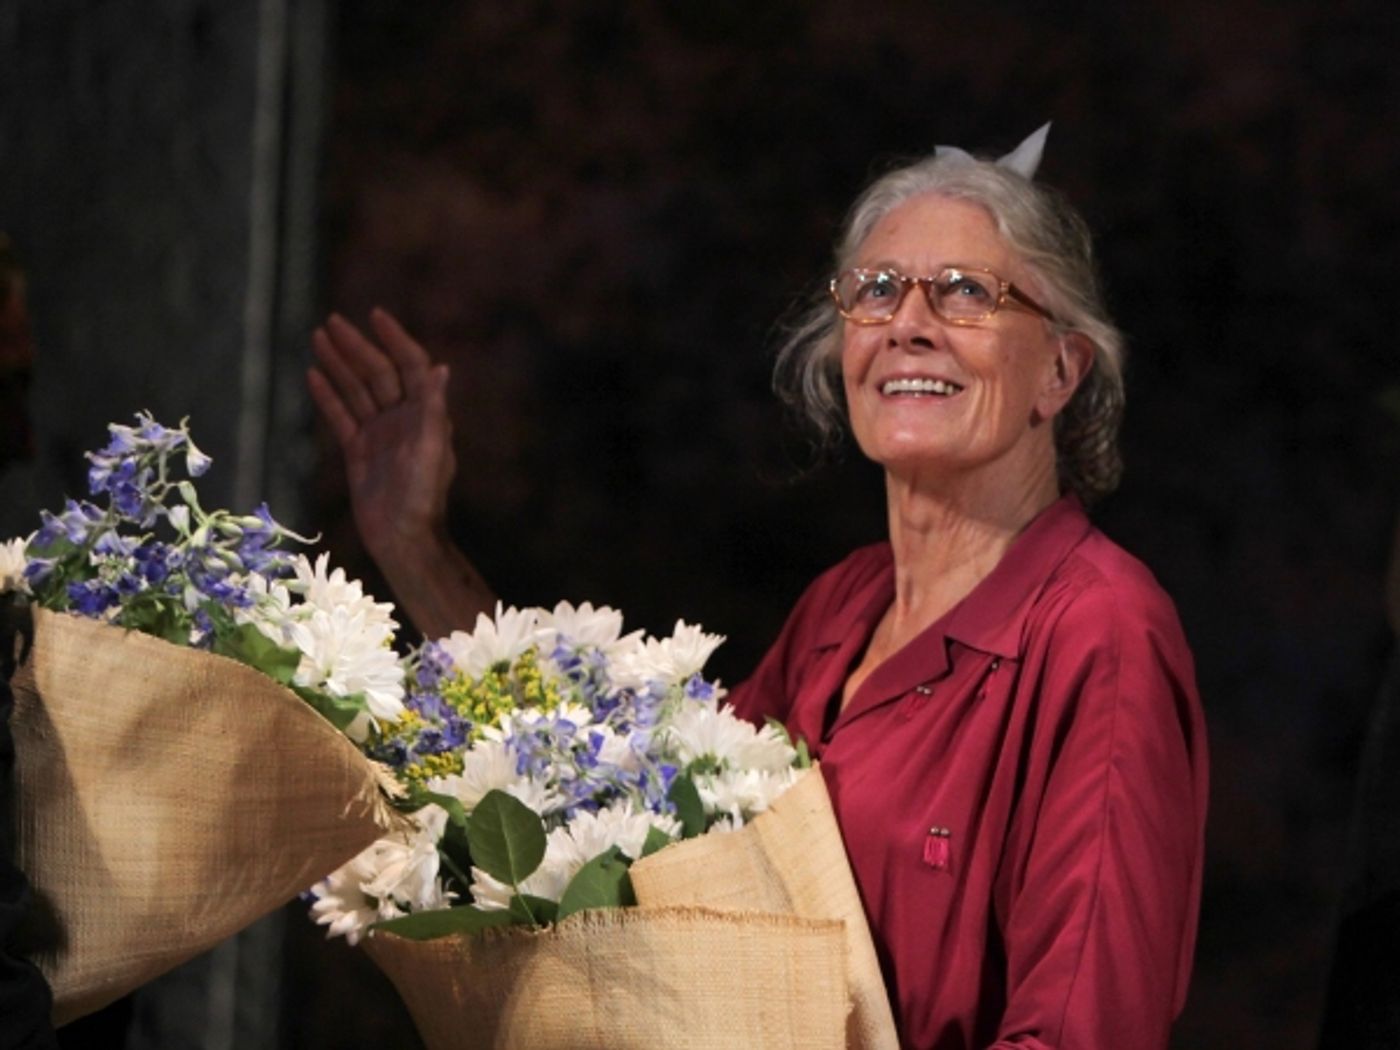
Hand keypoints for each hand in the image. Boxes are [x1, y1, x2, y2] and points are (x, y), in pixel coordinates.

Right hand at [308, 308, 492, 634]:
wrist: (401, 536)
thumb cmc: (422, 495)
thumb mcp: (432, 448)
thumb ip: (434, 408)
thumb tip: (442, 367)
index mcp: (425, 414)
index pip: (410, 366)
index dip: (396, 339)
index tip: (376, 315)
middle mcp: (402, 418)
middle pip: (378, 373)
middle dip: (357, 347)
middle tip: (333, 321)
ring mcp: (379, 433)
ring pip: (356, 390)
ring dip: (339, 363)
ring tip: (318, 337)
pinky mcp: (358, 451)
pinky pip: (341, 415)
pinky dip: (328, 395)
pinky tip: (313, 374)